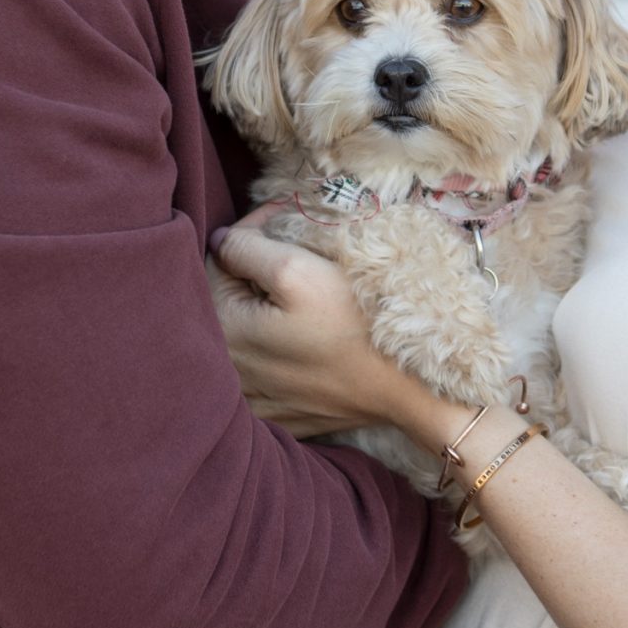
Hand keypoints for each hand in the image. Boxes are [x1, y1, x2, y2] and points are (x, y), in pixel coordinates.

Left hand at [209, 225, 454, 446]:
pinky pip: (268, 363)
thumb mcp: (296, 271)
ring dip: (268, 301)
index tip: (286, 215)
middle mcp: (228, 373)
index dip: (253, 231)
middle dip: (258, 265)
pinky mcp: (280, 412)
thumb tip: (220, 239)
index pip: (219, 260)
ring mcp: (254, 399)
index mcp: (223, 334)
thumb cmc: (354, 324)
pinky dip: (281, 339)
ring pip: (249, 328)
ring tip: (308, 286)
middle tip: (300, 246)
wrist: (408, 386)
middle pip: (232, 296)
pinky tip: (312, 330)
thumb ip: (245, 248)